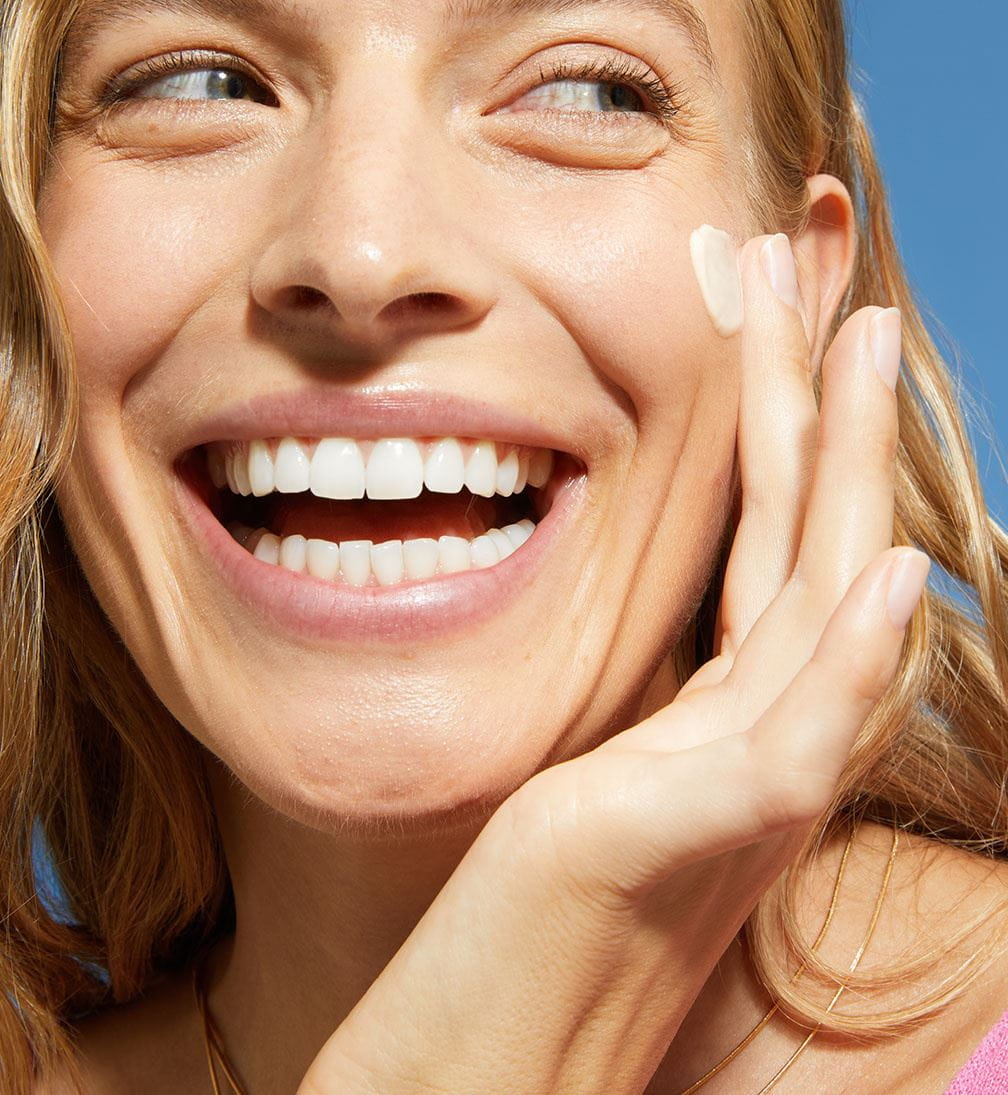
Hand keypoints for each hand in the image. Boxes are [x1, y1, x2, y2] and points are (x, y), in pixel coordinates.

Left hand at [296, 234, 928, 1094]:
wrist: (512, 1030)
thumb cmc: (544, 897)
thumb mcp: (602, 758)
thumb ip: (647, 688)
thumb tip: (648, 611)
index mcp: (725, 696)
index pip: (766, 524)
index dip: (778, 406)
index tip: (770, 295)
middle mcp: (761, 721)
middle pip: (806, 523)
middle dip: (818, 385)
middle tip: (824, 257)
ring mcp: (752, 777)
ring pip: (823, 593)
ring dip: (845, 463)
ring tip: (861, 334)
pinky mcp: (713, 834)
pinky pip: (802, 732)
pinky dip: (850, 653)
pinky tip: (882, 569)